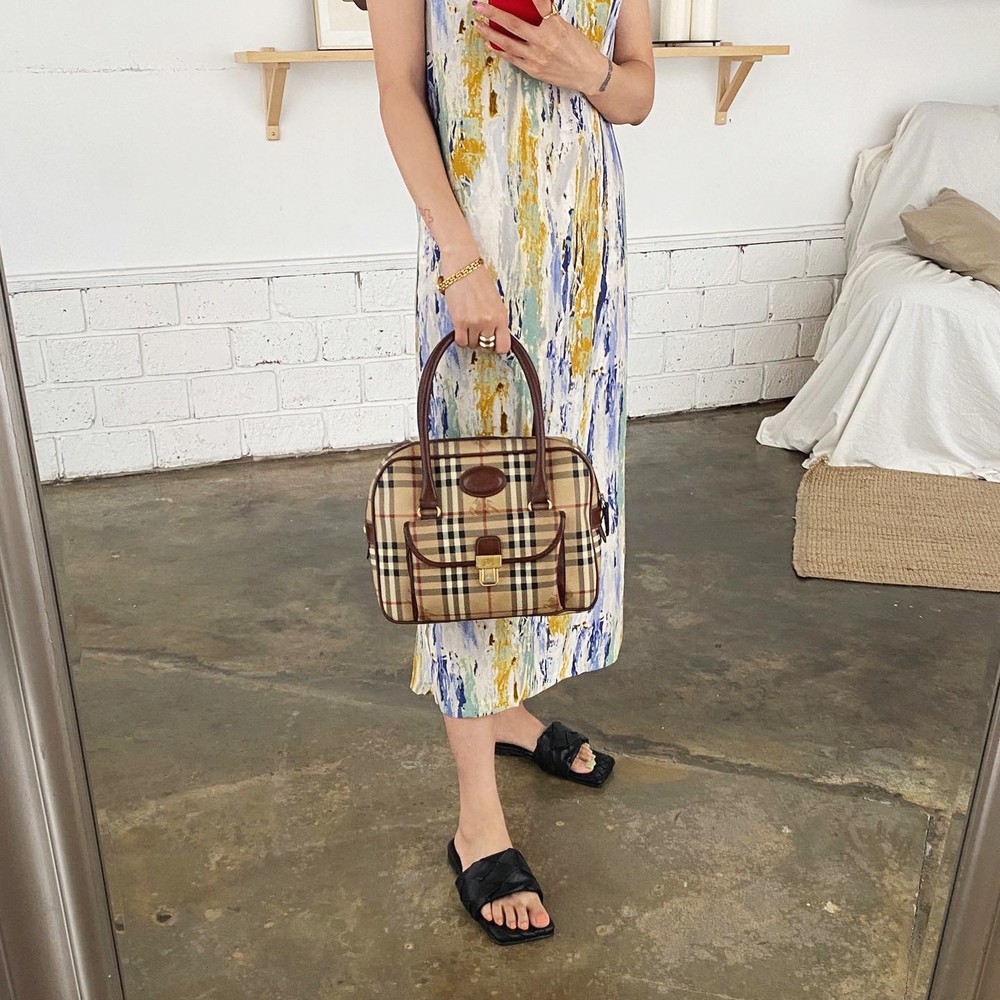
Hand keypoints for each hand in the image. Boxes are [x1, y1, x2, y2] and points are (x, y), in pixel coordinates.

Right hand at [439, 247, 512, 354]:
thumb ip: (496, 318)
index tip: (494, 345)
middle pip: (487, 346)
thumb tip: (494, 334)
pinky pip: (461, 341)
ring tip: (469, 325)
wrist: (464, 266)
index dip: (498, 348)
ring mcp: (474, 322)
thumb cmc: (478, 279)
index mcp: (501, 315)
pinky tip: (461, 328)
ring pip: (472, 344)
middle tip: (479, 331)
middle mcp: (489, 321)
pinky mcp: (460, 322)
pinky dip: (461, 338)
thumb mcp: (495, 300)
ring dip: (470, 338)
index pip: (504, 346)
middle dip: (483, 341)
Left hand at [470, 0, 608, 92]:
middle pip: (513, 25)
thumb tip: (529, 8)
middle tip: (479, 5)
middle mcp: (544, 42)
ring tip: (479, 24)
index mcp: (555, 27)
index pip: (539, 3)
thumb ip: (547, 18)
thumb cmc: (578, 48)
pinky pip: (513, 58)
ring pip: (508, 44)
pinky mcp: (534, 70)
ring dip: (490, 34)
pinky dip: (500, 50)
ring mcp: (537, 58)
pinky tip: (491, 44)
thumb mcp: (565, 27)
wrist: (587, 74)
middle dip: (494, 14)